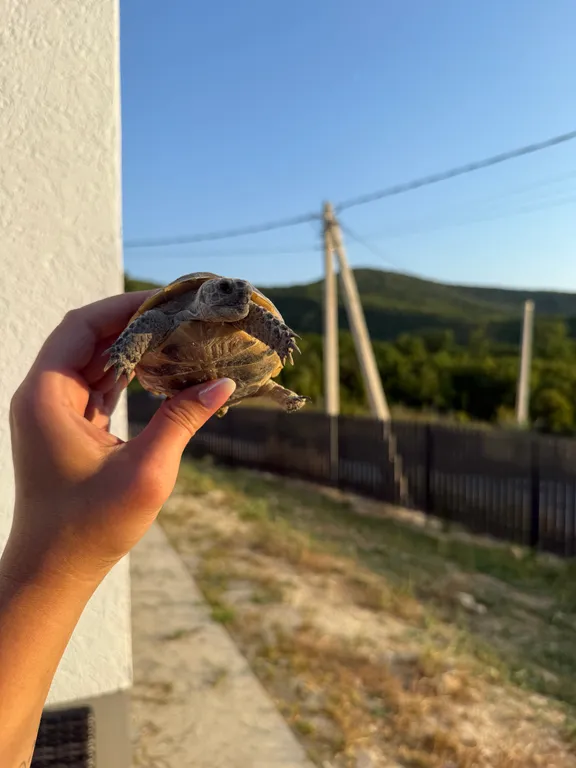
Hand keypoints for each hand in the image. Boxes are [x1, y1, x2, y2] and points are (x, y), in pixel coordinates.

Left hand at [5, 291, 235, 587]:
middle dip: (133, 321)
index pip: (83, 327)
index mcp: (47, 397)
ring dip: (131, 346)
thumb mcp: (146, 472)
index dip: (125, 307)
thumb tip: (222, 384)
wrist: (53, 569)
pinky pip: (96, 384)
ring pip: (92, 359)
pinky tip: (159, 369)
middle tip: (180, 313)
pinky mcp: (66, 426)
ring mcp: (52, 410)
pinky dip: (126, 372)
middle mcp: (42, 396)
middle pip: (87, 337)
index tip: (169, 300)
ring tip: (176, 335)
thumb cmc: (91, 527)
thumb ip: (181, 420)